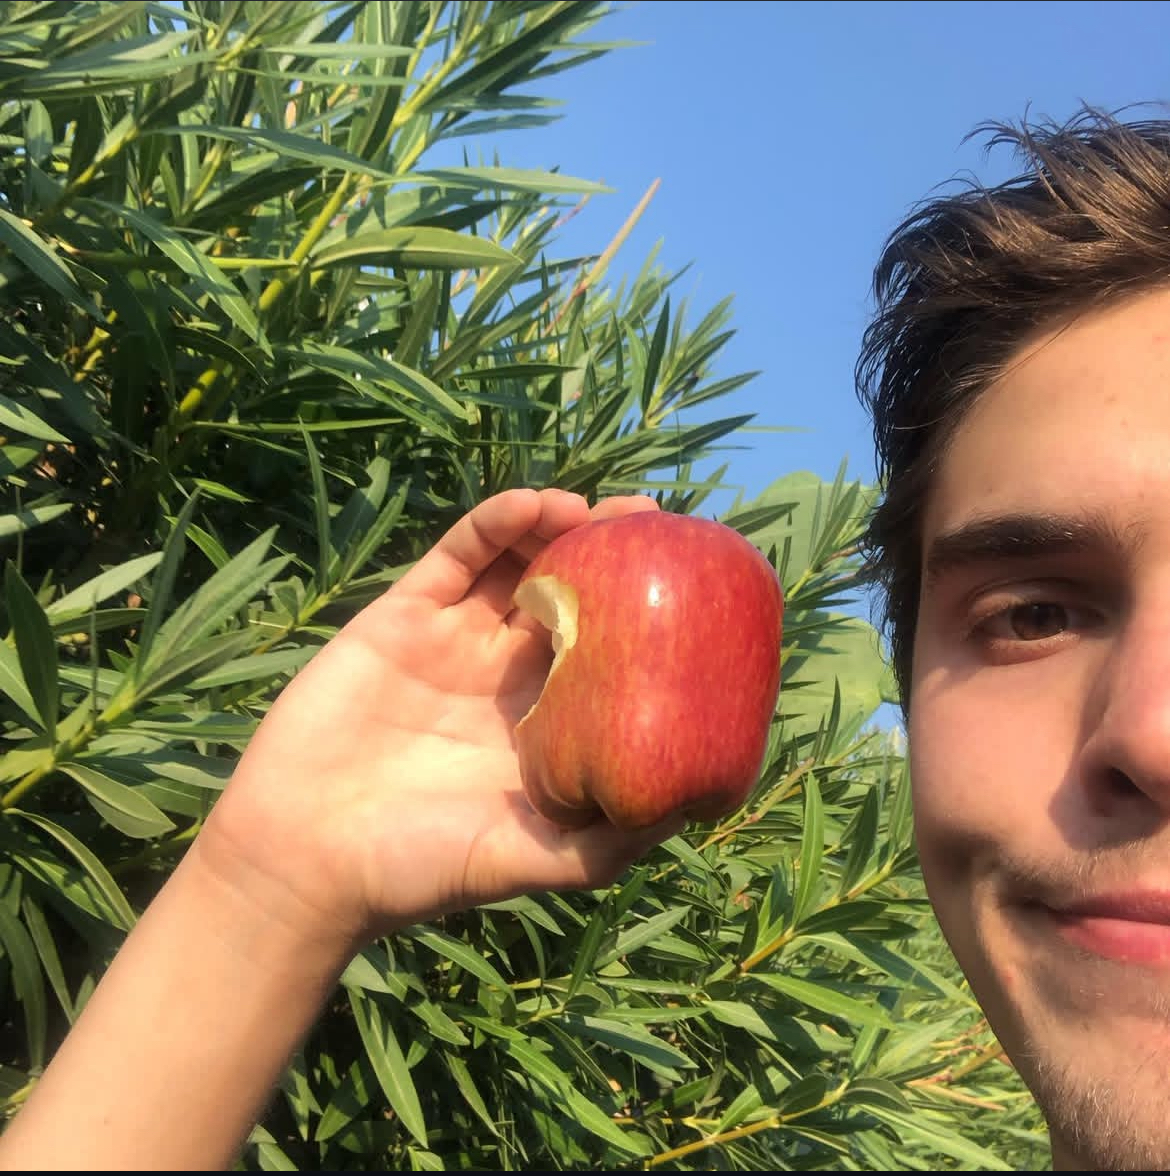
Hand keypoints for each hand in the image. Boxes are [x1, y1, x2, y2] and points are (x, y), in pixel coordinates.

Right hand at [198, 487, 681, 953]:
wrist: (306, 858)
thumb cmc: (419, 868)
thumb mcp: (531, 861)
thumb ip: (605, 841)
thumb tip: (691, 809)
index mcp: (541, 723)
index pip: (606, 653)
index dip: (645, 616)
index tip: (689, 584)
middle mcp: (503, 675)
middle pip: (569, 595)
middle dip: (610, 557)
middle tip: (650, 522)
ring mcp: (454, 639)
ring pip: (516, 564)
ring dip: (558, 527)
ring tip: (598, 510)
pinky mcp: (402, 616)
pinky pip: (456, 556)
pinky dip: (494, 524)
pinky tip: (533, 504)